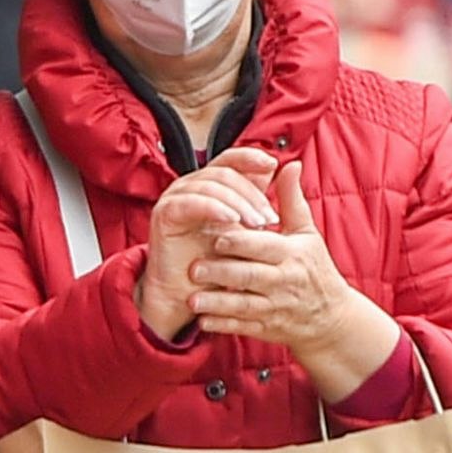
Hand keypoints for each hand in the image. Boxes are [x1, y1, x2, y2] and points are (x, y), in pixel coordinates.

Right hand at [136, 147, 279, 341]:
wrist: (191, 295)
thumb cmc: (218, 263)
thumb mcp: (246, 229)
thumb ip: (259, 199)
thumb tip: (287, 167)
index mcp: (209, 184)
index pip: (230, 159)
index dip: (251, 158)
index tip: (273, 164)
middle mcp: (190, 186)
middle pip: (224, 173)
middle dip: (251, 194)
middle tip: (270, 218)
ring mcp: (175, 198)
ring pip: (210, 186)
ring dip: (237, 203)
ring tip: (257, 225)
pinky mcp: (164, 214)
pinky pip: (190, 202)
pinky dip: (214, 208)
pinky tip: (231, 220)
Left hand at [195, 163, 397, 397]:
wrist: (332, 318)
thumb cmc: (314, 269)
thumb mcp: (307, 234)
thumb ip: (292, 200)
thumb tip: (289, 164)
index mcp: (291, 254)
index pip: (263, 246)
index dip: (239, 241)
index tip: (215, 235)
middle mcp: (283, 281)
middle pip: (249, 276)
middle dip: (222, 272)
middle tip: (193, 267)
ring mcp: (275, 307)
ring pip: (243, 306)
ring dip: (217, 303)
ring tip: (192, 298)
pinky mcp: (267, 328)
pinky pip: (243, 327)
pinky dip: (223, 325)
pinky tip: (202, 320)